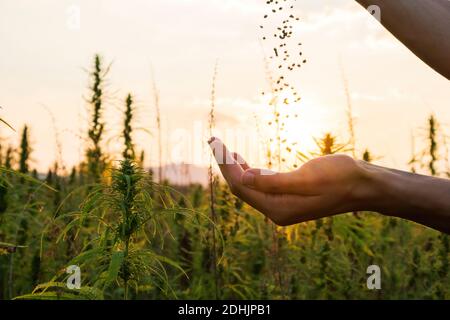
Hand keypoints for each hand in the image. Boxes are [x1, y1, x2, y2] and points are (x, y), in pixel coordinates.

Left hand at [208, 137, 373, 225]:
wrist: (363, 185)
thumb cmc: (339, 177)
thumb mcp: (307, 178)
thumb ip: (273, 182)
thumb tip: (244, 178)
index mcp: (278, 208)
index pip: (241, 186)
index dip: (225, 165)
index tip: (215, 143)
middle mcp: (276, 211)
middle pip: (241, 188)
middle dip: (226, 165)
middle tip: (214, 142)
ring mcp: (282, 206)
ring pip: (249, 187)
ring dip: (236, 168)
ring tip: (224, 149)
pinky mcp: (288, 199)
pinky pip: (261, 187)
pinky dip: (250, 172)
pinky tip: (245, 162)